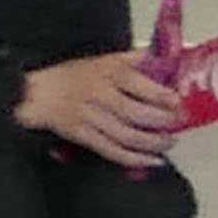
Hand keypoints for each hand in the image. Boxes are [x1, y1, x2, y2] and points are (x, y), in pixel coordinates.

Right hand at [14, 51, 189, 169]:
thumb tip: (161, 56)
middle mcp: (100, 96)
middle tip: (180, 123)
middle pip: (135, 113)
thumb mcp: (102, 60)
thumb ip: (132, 59)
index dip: (161, 95)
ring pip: (126, 135)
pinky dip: (135, 159)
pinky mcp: (83, 137)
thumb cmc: (72, 75)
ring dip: (153, 142)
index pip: (138, 84)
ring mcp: (91, 118)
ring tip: (170, 142)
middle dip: (162, 121)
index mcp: (107, 73)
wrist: (37, 94)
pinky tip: (153, 161)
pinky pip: (112, 151)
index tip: (178, 102)